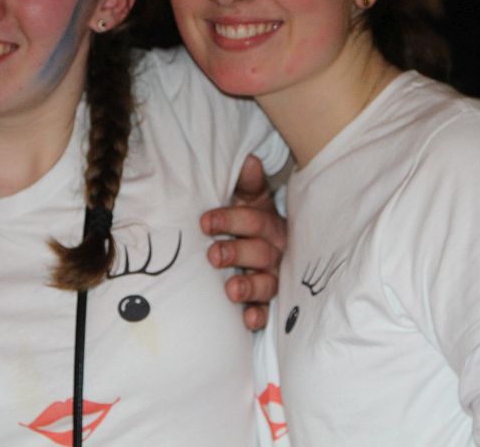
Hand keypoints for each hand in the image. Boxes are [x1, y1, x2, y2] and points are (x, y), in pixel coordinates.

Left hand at [201, 154, 286, 330]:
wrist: (267, 247)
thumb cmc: (251, 221)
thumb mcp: (251, 199)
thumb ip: (248, 182)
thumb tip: (249, 159)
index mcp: (269, 224)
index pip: (253, 221)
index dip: (230, 220)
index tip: (204, 222)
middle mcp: (275, 252)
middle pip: (260, 252)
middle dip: (236, 253)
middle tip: (213, 256)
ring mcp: (274, 278)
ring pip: (267, 283)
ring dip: (250, 287)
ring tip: (231, 290)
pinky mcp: (270, 302)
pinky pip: (268, 312)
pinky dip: (259, 317)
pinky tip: (247, 320)